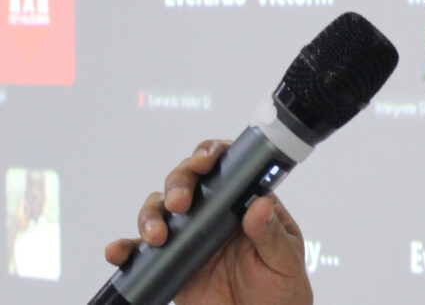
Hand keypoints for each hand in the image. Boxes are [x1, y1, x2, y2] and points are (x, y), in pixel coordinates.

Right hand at [104, 140, 312, 304]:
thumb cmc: (281, 290)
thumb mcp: (285, 261)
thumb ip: (271, 234)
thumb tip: (261, 203)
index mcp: (245, 202)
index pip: (227, 165)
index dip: (211, 154)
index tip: (205, 161)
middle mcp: (214, 212)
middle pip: (187, 179)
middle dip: (179, 182)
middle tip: (181, 202)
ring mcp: (190, 235)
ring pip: (160, 208)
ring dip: (151, 214)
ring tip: (158, 235)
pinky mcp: (170, 263)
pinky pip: (140, 251)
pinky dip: (125, 248)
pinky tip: (119, 252)